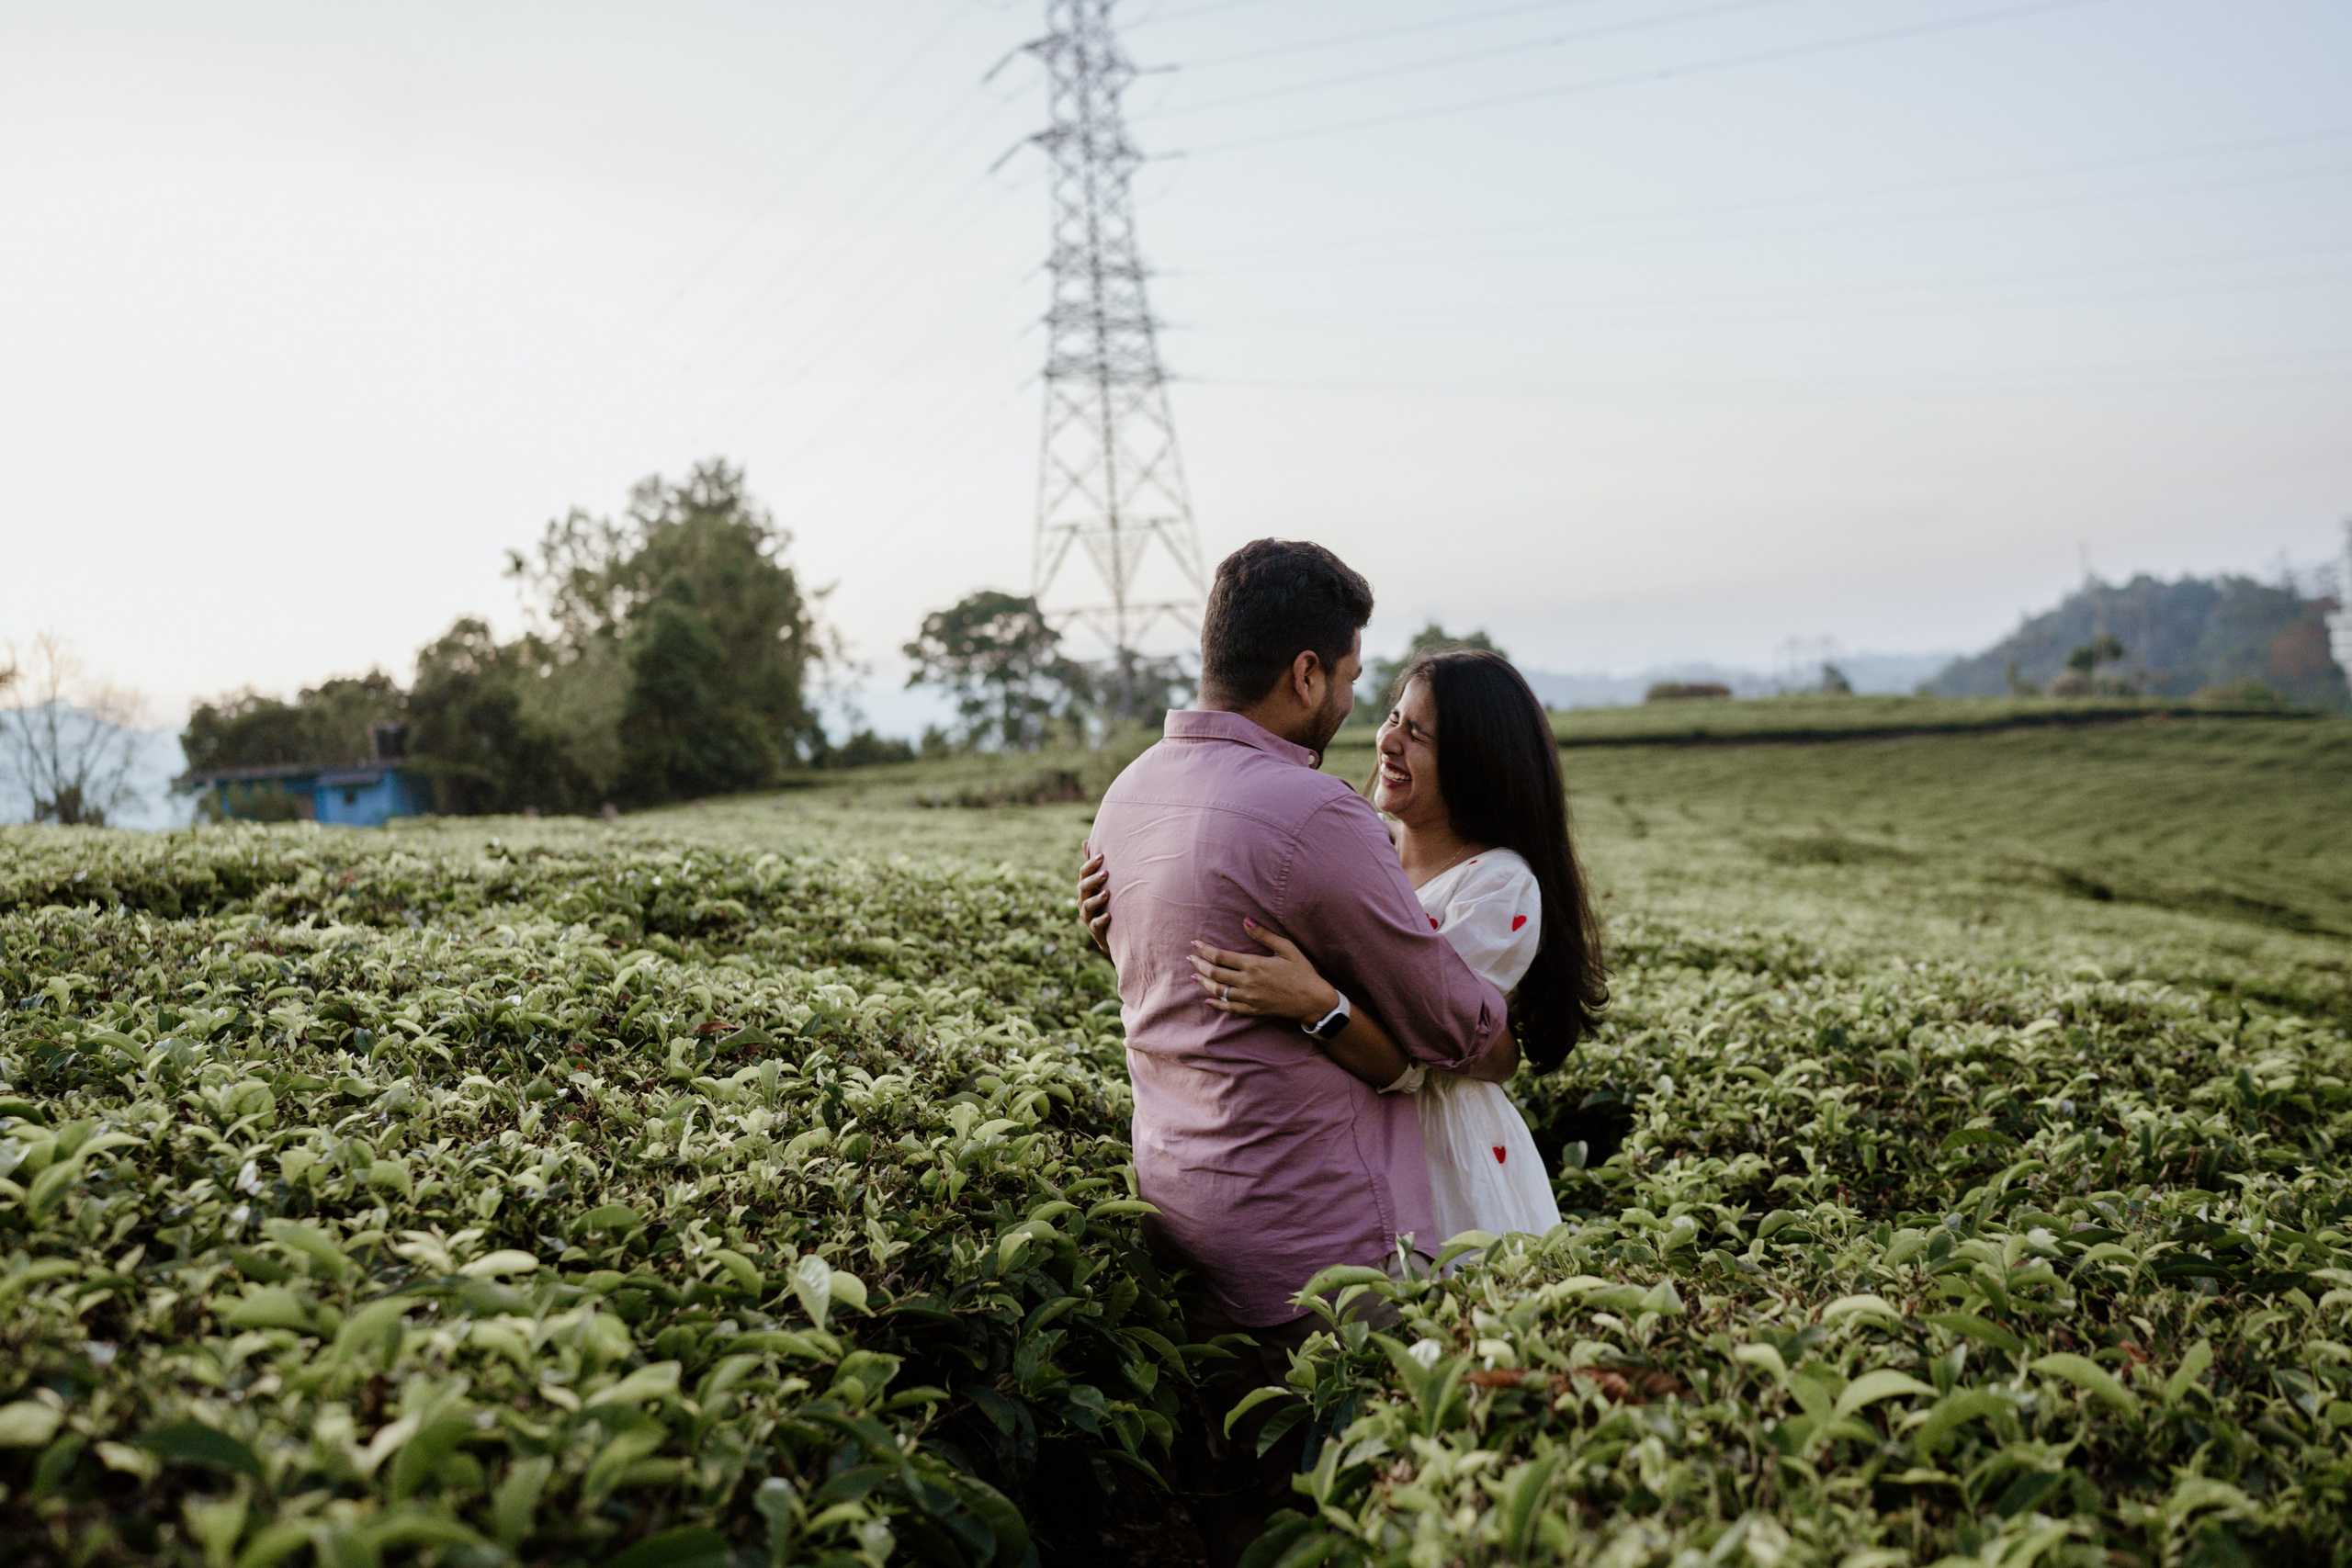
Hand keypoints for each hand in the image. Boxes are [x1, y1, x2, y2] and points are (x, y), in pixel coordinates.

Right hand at [1077, 851, 1110, 955]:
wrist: (1108, 930)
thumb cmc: (1103, 902)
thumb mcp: (1098, 884)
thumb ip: (1092, 865)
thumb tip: (1085, 841)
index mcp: (1084, 888)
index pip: (1083, 873)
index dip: (1091, 864)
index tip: (1102, 856)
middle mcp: (1083, 900)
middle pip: (1083, 888)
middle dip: (1093, 880)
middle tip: (1106, 873)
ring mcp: (1087, 915)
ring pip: (1087, 906)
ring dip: (1097, 899)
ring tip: (1108, 893)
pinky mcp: (1094, 929)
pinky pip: (1095, 924)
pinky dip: (1101, 920)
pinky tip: (1110, 915)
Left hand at [1189, 920, 1340, 1024]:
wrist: (1312, 1000)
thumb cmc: (1302, 972)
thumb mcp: (1286, 948)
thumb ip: (1264, 935)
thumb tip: (1246, 921)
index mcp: (1253, 964)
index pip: (1221, 956)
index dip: (1205, 949)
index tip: (1195, 943)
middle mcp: (1246, 982)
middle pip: (1215, 973)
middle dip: (1199, 964)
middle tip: (1189, 958)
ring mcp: (1248, 998)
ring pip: (1218, 991)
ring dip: (1204, 983)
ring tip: (1194, 976)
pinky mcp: (1253, 1010)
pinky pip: (1229, 1007)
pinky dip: (1216, 1004)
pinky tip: (1208, 1000)